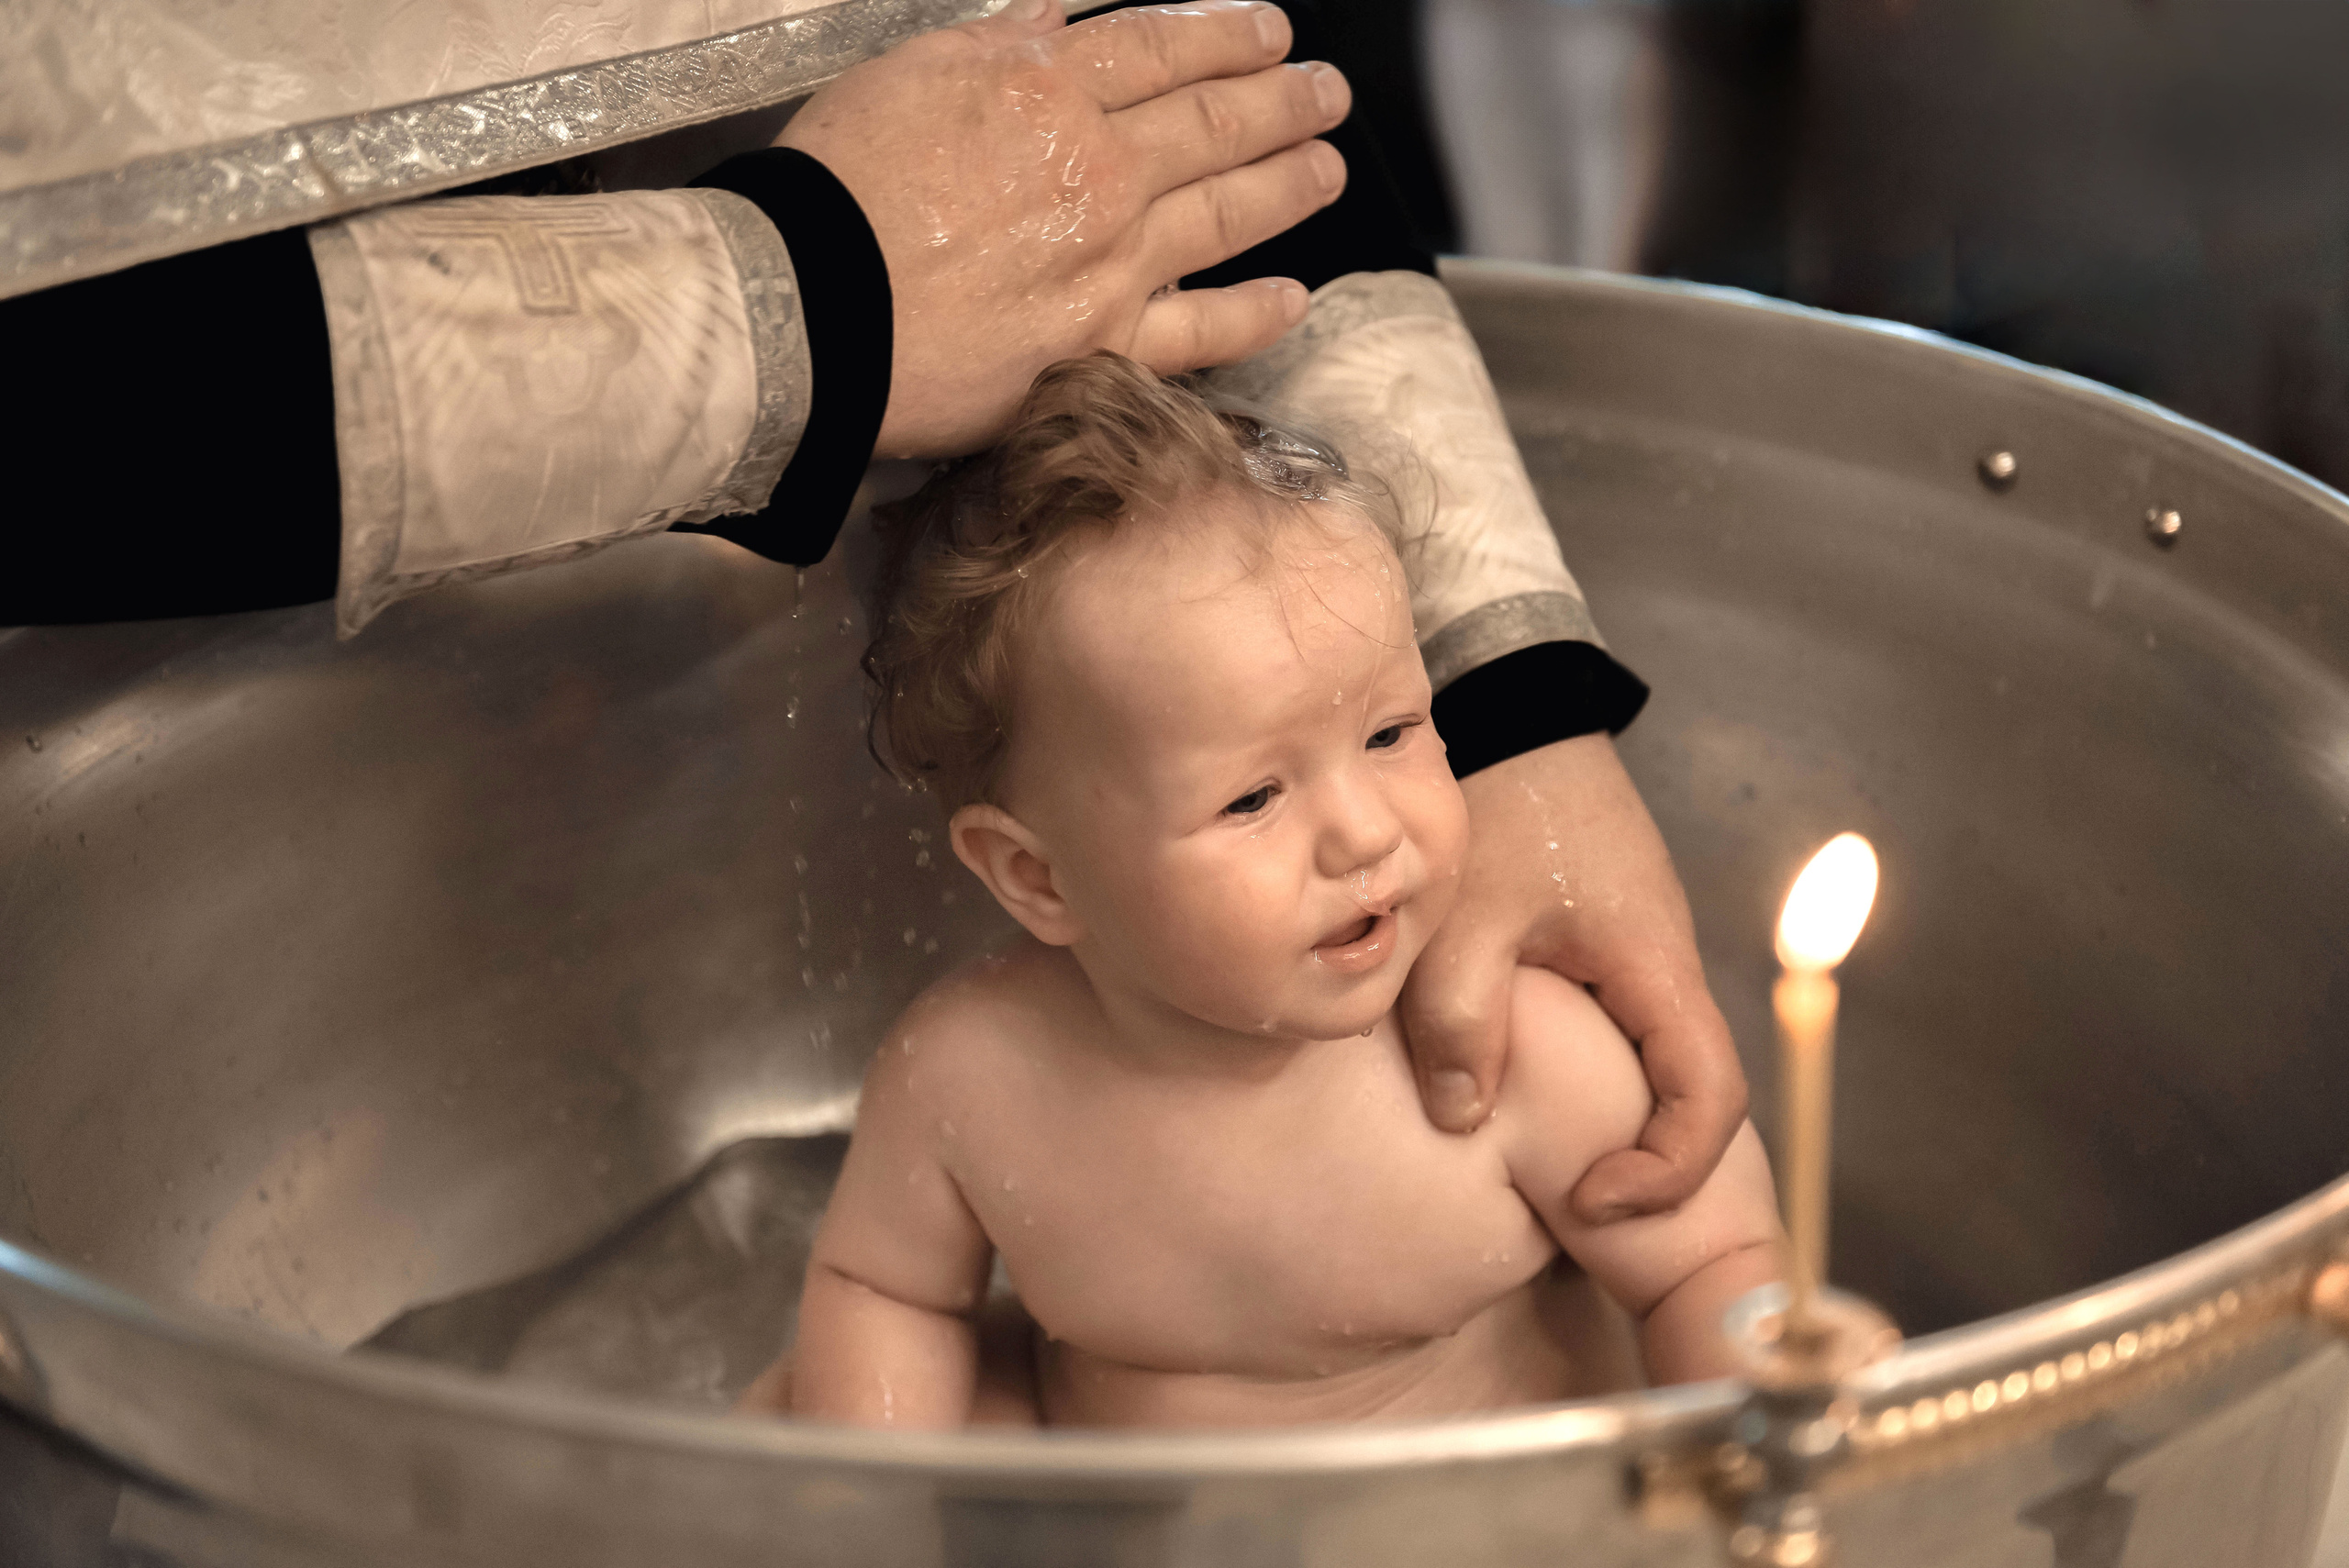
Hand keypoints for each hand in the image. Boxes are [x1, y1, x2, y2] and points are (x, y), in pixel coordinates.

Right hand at [778, 0, 1349, 457]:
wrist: (810, 304)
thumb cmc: (840, 187)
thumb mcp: (913, 69)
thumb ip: (1003, 39)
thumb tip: (1061, 14)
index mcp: (1052, 91)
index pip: (1166, 47)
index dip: (1229, 35)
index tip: (1270, 32)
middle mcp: (1102, 171)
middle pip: (1218, 122)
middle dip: (1285, 100)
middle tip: (1326, 93)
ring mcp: (1113, 262)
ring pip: (1229, 213)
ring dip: (1290, 185)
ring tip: (1328, 166)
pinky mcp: (1103, 346)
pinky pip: (1203, 331)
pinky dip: (1257, 313)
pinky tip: (1294, 297)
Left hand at [1398, 733, 1749, 1222]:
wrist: (1515, 708)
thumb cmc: (1501, 798)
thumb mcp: (1466, 913)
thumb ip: (1463, 1017)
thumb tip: (1463, 1120)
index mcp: (1655, 962)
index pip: (1712, 1095)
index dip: (1668, 1169)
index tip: (1592, 1198)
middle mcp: (1665, 964)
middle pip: (1694, 1092)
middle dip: (1645, 1164)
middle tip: (1568, 1200)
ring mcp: (1639, 953)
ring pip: (1652, 1062)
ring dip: (1612, 1119)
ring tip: (1542, 1158)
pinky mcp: (1603, 940)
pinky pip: (1615, 1028)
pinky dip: (1584, 1074)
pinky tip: (1517, 1085)